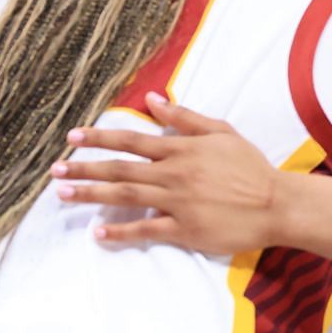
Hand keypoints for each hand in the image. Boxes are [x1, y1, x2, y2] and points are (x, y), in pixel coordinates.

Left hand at [51, 93, 280, 253]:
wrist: (276, 203)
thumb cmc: (250, 167)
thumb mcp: (221, 132)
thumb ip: (184, 117)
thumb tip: (153, 98)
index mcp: (181, 149)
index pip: (132, 140)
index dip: (100, 137)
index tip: (73, 138)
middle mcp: (174, 174)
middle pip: (121, 169)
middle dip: (85, 168)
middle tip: (55, 170)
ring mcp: (178, 203)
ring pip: (127, 197)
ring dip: (93, 195)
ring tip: (64, 194)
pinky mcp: (185, 230)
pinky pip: (147, 230)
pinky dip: (121, 233)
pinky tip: (97, 233)